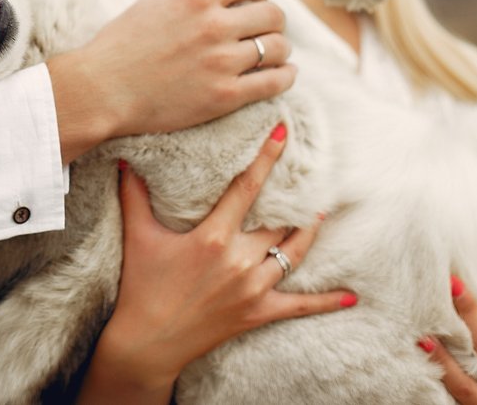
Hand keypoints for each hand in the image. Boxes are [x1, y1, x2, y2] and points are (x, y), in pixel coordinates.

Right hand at [51, 0, 295, 161]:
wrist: (101, 91)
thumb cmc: (118, 47)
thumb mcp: (152, 6)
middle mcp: (214, 25)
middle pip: (272, 13)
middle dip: (272, 20)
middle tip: (264, 29)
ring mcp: (222, 62)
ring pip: (278, 47)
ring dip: (279, 49)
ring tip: (272, 53)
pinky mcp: (225, 96)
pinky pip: (275, 82)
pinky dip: (285, 76)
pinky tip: (283, 74)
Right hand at [78, 124, 357, 404]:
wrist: (148, 342)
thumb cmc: (141, 286)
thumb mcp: (137, 235)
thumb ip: (133, 194)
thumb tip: (124, 158)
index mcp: (213, 236)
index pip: (246, 188)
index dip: (266, 158)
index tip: (282, 133)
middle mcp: (240, 259)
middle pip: (279, 219)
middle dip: (294, 194)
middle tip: (309, 171)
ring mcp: (253, 287)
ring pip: (295, 252)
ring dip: (309, 230)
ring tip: (320, 210)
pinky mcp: (260, 312)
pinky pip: (301, 305)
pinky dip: (328, 301)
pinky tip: (352, 295)